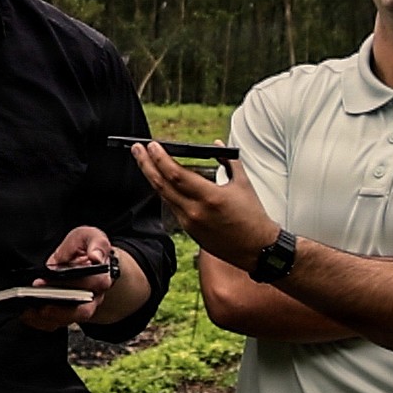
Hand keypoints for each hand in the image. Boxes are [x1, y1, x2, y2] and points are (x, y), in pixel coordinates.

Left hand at [19, 226, 116, 331]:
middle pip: (82, 310)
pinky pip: (54, 324)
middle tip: (38, 294)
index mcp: (101, 277)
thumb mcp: (90, 237)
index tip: (51, 272)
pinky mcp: (66, 315)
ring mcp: (81, 308)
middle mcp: (94, 297)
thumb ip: (96, 244)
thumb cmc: (85, 248)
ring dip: (47, 317)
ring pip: (68, 321)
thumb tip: (96, 257)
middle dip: (59, 306)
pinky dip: (39, 321)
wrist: (84, 260)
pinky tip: (26, 313)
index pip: (92, 283)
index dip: (72, 281)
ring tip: (29, 309)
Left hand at [132, 140, 277, 272]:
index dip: (161, 159)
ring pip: (163, 196)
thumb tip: (216, 144)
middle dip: (146, 164)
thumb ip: (228, 161)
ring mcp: (190, 223)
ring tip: (143, 161)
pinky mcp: (189, 231)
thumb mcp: (243, 183)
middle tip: (137, 149)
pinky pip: (172, 207)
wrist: (256, 248)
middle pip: (162, 185)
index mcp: (210, 197)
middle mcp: (195, 211)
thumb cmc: (253, 215)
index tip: (152, 145)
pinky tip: (160, 180)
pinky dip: (165, 192)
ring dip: (152, 177)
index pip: (176, 174)